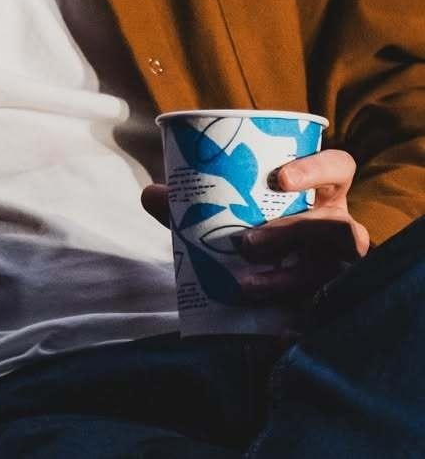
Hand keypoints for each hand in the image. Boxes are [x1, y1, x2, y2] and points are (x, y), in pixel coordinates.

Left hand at [141, 148, 370, 302]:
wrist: (268, 300)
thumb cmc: (253, 239)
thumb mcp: (229, 219)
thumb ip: (192, 206)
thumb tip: (151, 194)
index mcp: (321, 196)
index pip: (338, 169)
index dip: (317, 169)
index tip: (279, 179)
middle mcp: (339, 230)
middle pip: (336, 225)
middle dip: (293, 232)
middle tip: (246, 244)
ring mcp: (342, 269)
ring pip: (332, 270)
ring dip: (288, 277)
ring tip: (246, 285)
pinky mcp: (335, 304)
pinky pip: (326, 312)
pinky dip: (295, 317)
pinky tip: (268, 325)